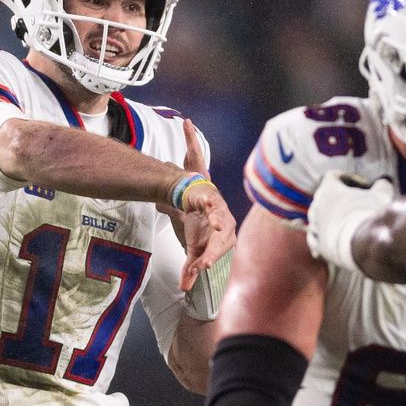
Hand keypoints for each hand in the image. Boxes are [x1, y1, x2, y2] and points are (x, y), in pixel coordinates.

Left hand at [166, 120, 235, 291]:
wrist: (202, 216)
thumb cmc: (200, 195)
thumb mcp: (193, 171)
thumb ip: (192, 147)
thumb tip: (188, 121)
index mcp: (216, 207)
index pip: (217, 212)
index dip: (216, 217)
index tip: (212, 222)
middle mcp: (220, 225)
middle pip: (220, 238)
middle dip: (214, 247)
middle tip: (206, 257)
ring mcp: (214, 242)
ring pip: (213, 255)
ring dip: (204, 263)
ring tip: (196, 270)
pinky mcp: (204, 255)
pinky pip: (199, 265)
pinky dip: (191, 275)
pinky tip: (184, 284)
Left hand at [306, 172, 393, 270]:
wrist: (363, 245)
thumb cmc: (370, 215)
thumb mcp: (381, 194)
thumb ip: (382, 184)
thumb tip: (384, 181)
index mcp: (328, 189)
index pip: (332, 177)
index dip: (349, 178)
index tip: (364, 185)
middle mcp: (317, 206)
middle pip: (323, 197)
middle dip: (339, 199)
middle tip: (356, 204)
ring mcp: (315, 226)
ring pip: (316, 218)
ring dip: (329, 218)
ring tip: (346, 222)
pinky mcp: (319, 245)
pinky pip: (315, 239)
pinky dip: (322, 238)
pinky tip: (333, 241)